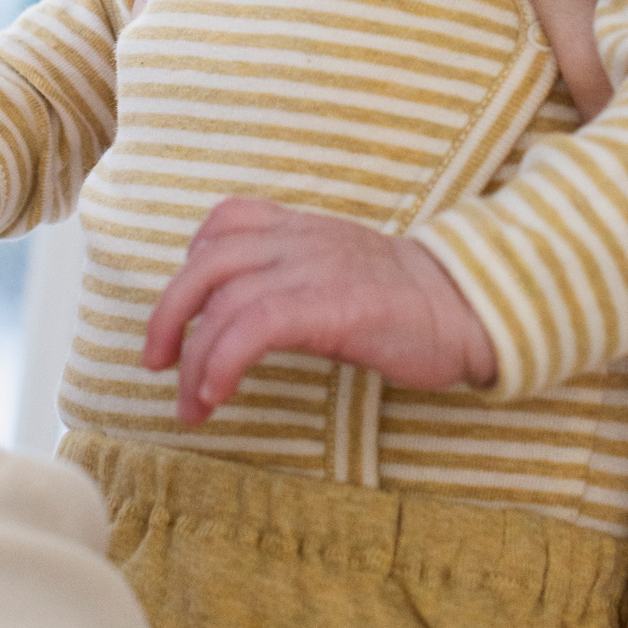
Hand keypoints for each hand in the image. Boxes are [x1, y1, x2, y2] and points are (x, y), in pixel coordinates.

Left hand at [143, 201, 496, 418]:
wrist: (470, 310)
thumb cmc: (403, 308)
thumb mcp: (335, 278)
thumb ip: (288, 284)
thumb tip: (236, 326)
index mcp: (300, 230)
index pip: (223, 223)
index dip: (190, 267)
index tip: (184, 316)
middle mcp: (299, 240)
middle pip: (207, 263)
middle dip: (167, 315)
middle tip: (157, 364)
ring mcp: (314, 269)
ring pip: (224, 299)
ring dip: (195, 358)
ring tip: (191, 404)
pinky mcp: (330, 305)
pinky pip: (254, 326)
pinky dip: (222, 361)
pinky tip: (216, 395)